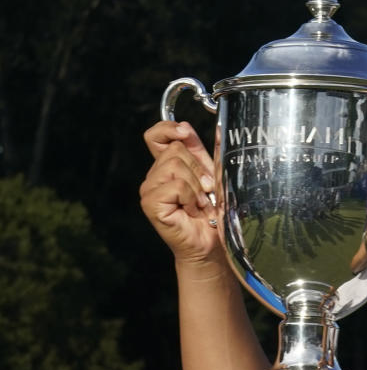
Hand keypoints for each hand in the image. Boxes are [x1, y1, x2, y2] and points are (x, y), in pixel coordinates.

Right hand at [139, 121, 221, 264]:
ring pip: (175, 165)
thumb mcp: (214, 175)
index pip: (155, 136)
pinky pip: (176, 185)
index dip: (168, 129)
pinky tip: (192, 210)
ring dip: (196, 186)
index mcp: (167, 166)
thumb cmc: (214, 213)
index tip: (186, 133)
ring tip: (199, 202)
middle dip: (198, 170)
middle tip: (205, 192)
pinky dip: (191, 197)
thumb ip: (209, 151)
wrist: (212, 242)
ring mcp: (149, 189)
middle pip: (175, 150)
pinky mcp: (150, 203)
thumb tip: (205, 127)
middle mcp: (155, 176)